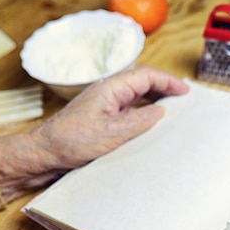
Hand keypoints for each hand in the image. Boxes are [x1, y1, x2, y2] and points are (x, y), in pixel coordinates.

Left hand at [0, 66, 188, 201]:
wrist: (44, 153)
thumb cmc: (71, 141)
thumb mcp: (112, 133)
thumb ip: (139, 120)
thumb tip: (160, 111)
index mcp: (110, 88)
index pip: (145, 76)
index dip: (168, 81)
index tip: (185, 91)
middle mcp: (108, 92)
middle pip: (142, 81)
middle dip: (165, 87)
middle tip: (184, 99)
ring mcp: (105, 104)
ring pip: (137, 94)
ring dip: (156, 98)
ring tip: (173, 109)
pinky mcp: (103, 117)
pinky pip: (129, 108)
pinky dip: (145, 111)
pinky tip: (152, 123)